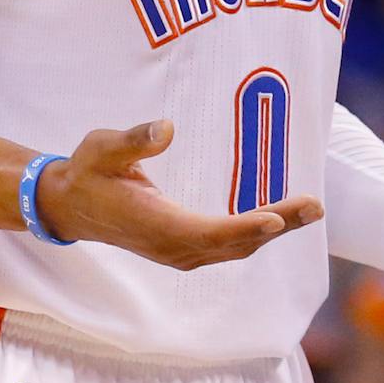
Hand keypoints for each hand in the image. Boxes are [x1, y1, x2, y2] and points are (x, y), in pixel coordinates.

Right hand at [34, 120, 321, 269]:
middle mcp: (171, 246)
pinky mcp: (182, 249)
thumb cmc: (88, 171)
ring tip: (309, 211)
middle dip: (277, 225)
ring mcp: (178, 252)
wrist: (68, 206)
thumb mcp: (102, 147)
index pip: (208, 231)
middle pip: (233, 242)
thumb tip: (166, 130)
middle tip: (315, 207)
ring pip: (235, 248)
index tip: (277, 219)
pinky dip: (255, 235)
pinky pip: (227, 246)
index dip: (244, 227)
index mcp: (154, 224)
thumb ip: (133, 140)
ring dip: (273, 231)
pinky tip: (279, 220)